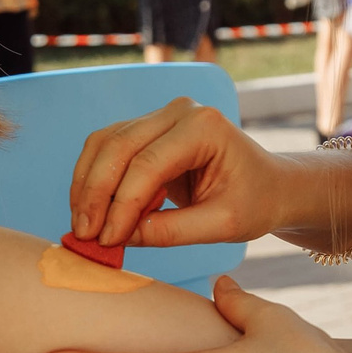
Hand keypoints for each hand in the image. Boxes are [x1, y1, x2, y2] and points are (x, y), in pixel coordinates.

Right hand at [68, 98, 297, 247]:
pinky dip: (93, 180)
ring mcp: (160, 116)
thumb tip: (119, 239)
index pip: (148, 164)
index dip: (122, 205)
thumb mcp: (223, 225)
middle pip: (118, 147)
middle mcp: (178, 112)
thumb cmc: (255, 202)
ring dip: (87, 186)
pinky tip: (91, 211)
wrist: (269, 186)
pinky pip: (108, 148)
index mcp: (204, 127)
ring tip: (82, 227)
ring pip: (104, 144)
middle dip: (96, 194)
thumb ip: (171, 231)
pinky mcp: (147, 129)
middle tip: (85, 235)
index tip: (107, 241)